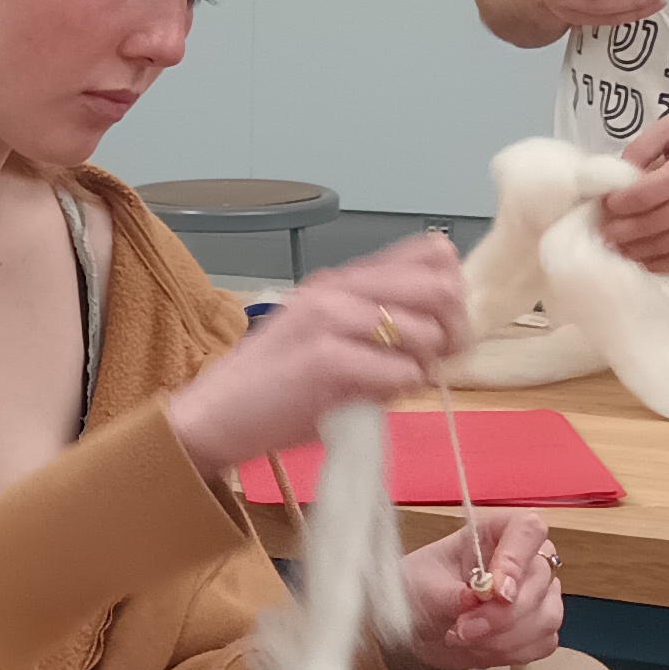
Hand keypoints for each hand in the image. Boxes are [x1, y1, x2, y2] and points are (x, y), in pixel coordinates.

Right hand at [162, 233, 465, 476]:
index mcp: (342, 279)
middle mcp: (337, 286)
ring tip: (394, 386)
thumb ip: (381, 329)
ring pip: (424, 331)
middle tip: (437, 363)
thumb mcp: (332, 342)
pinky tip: (371, 400)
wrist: (214, 416)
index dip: (454, 292)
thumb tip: (448, 332)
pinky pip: (400, 371)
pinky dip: (399, 390)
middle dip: (453, 331)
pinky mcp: (323, 357)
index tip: (443, 331)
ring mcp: (328, 317)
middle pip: (439, 285)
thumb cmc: (277, 389)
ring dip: (424, 367)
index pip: (431, 253)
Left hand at [403, 511, 563, 667]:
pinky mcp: (538, 627)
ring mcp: (538, 593)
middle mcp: (525, 558)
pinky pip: (544, 642)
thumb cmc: (416, 591)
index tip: (496, 591)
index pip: (529, 529)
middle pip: (540, 578)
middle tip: (463, 629)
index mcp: (496, 532)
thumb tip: (477, 599)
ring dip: (504, 637)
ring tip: (463, 639)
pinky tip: (480, 650)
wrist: (415, 627)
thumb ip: (452, 594)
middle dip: (502, 614)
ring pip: (546, 615)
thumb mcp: (422, 588)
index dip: (517, 559)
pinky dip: (511, 652)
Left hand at [595, 120, 668, 272]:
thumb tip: (620, 172)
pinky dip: (657, 264)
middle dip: (618, 231)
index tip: (604, 203)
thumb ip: (646, 145)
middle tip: (597, 231)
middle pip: (650, 225)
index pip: (645, 194)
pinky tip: (638, 259)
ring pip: (663, 247)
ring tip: (610, 247)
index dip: (618, 203)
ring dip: (632, 251)